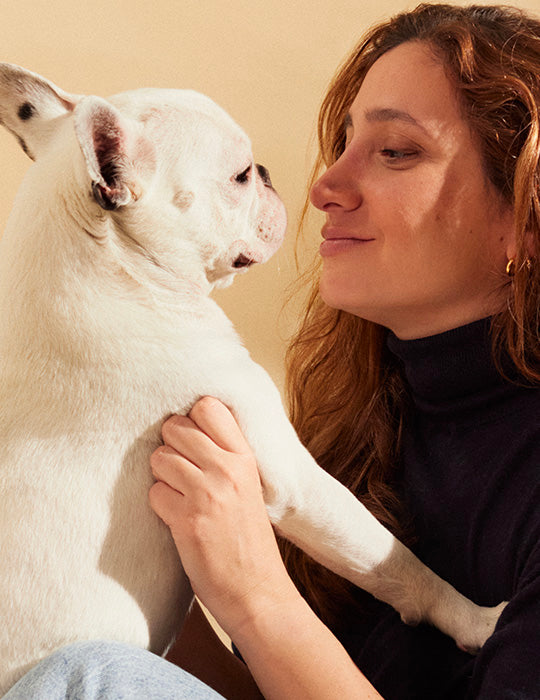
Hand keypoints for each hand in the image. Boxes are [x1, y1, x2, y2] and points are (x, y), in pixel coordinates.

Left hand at [149, 397, 296, 635]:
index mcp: (245, 457)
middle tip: (183, 470)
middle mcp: (227, 469)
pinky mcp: (186, 520)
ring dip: (163, 476)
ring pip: (160, 458)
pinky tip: (177, 518)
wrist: (257, 590)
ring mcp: (206, 494)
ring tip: (181, 495)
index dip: (192, 419)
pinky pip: (154, 493)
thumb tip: (189, 424)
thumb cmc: (248, 537)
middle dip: (171, 447)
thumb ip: (226, 455)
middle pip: (176, 428)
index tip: (193, 439)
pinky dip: (160, 505)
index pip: (208, 406)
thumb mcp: (249, 485)